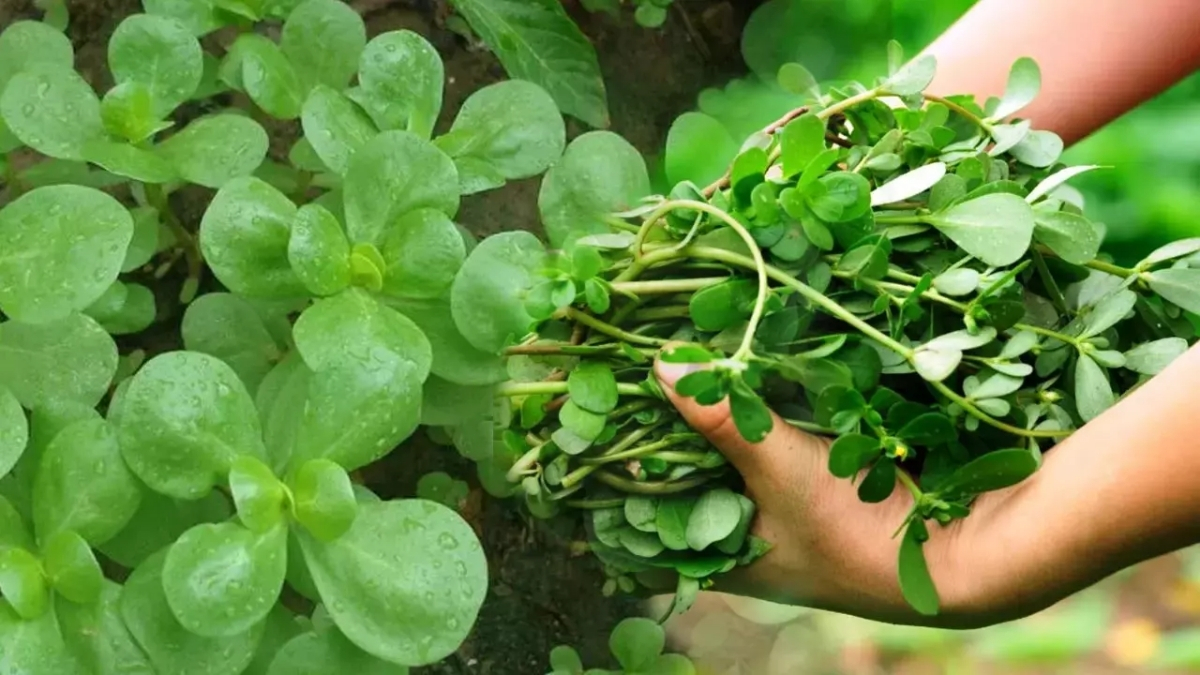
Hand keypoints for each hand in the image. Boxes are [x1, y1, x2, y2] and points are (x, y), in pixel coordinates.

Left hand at [653, 353, 1056, 628]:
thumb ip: (720, 417)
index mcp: (716, 555)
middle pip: (679, 475)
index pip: (640, 517)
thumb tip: (659, 366)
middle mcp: (737, 535)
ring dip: (705, 415)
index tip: (594, 416)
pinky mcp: (805, 483)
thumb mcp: (776, 468)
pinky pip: (759, 443)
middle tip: (631, 371)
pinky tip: (731, 368)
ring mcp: (771, 510)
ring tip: (671, 359)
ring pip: (719, 456)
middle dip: (661, 428)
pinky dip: (746, 411)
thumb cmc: (851, 529)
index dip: (616, 470)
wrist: (954, 551)